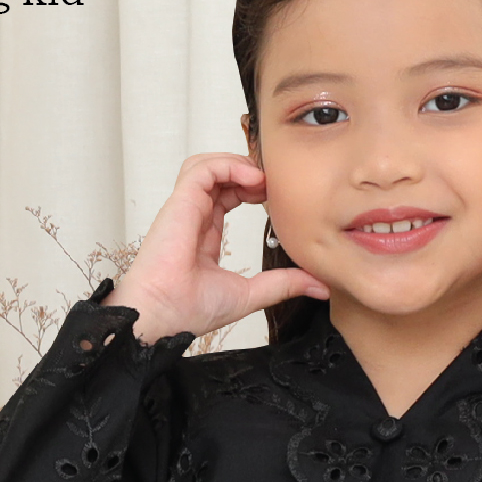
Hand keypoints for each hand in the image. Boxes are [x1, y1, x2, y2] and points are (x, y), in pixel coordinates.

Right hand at [107, 154, 328, 342]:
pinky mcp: (179, 204)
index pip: (225, 194)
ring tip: (261, 179)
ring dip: (236, 164)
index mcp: (203, 235)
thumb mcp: (250, 294)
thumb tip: (319, 286)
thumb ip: (282, 284)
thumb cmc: (188, 311)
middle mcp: (192, 218)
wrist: (162, 317)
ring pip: (207, 164)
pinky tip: (252, 180)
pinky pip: (202, 168)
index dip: (251, 187)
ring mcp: (184, 209)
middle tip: (273, 184)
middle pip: (218, 173)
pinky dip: (228, 166)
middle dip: (248, 170)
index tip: (272, 197)